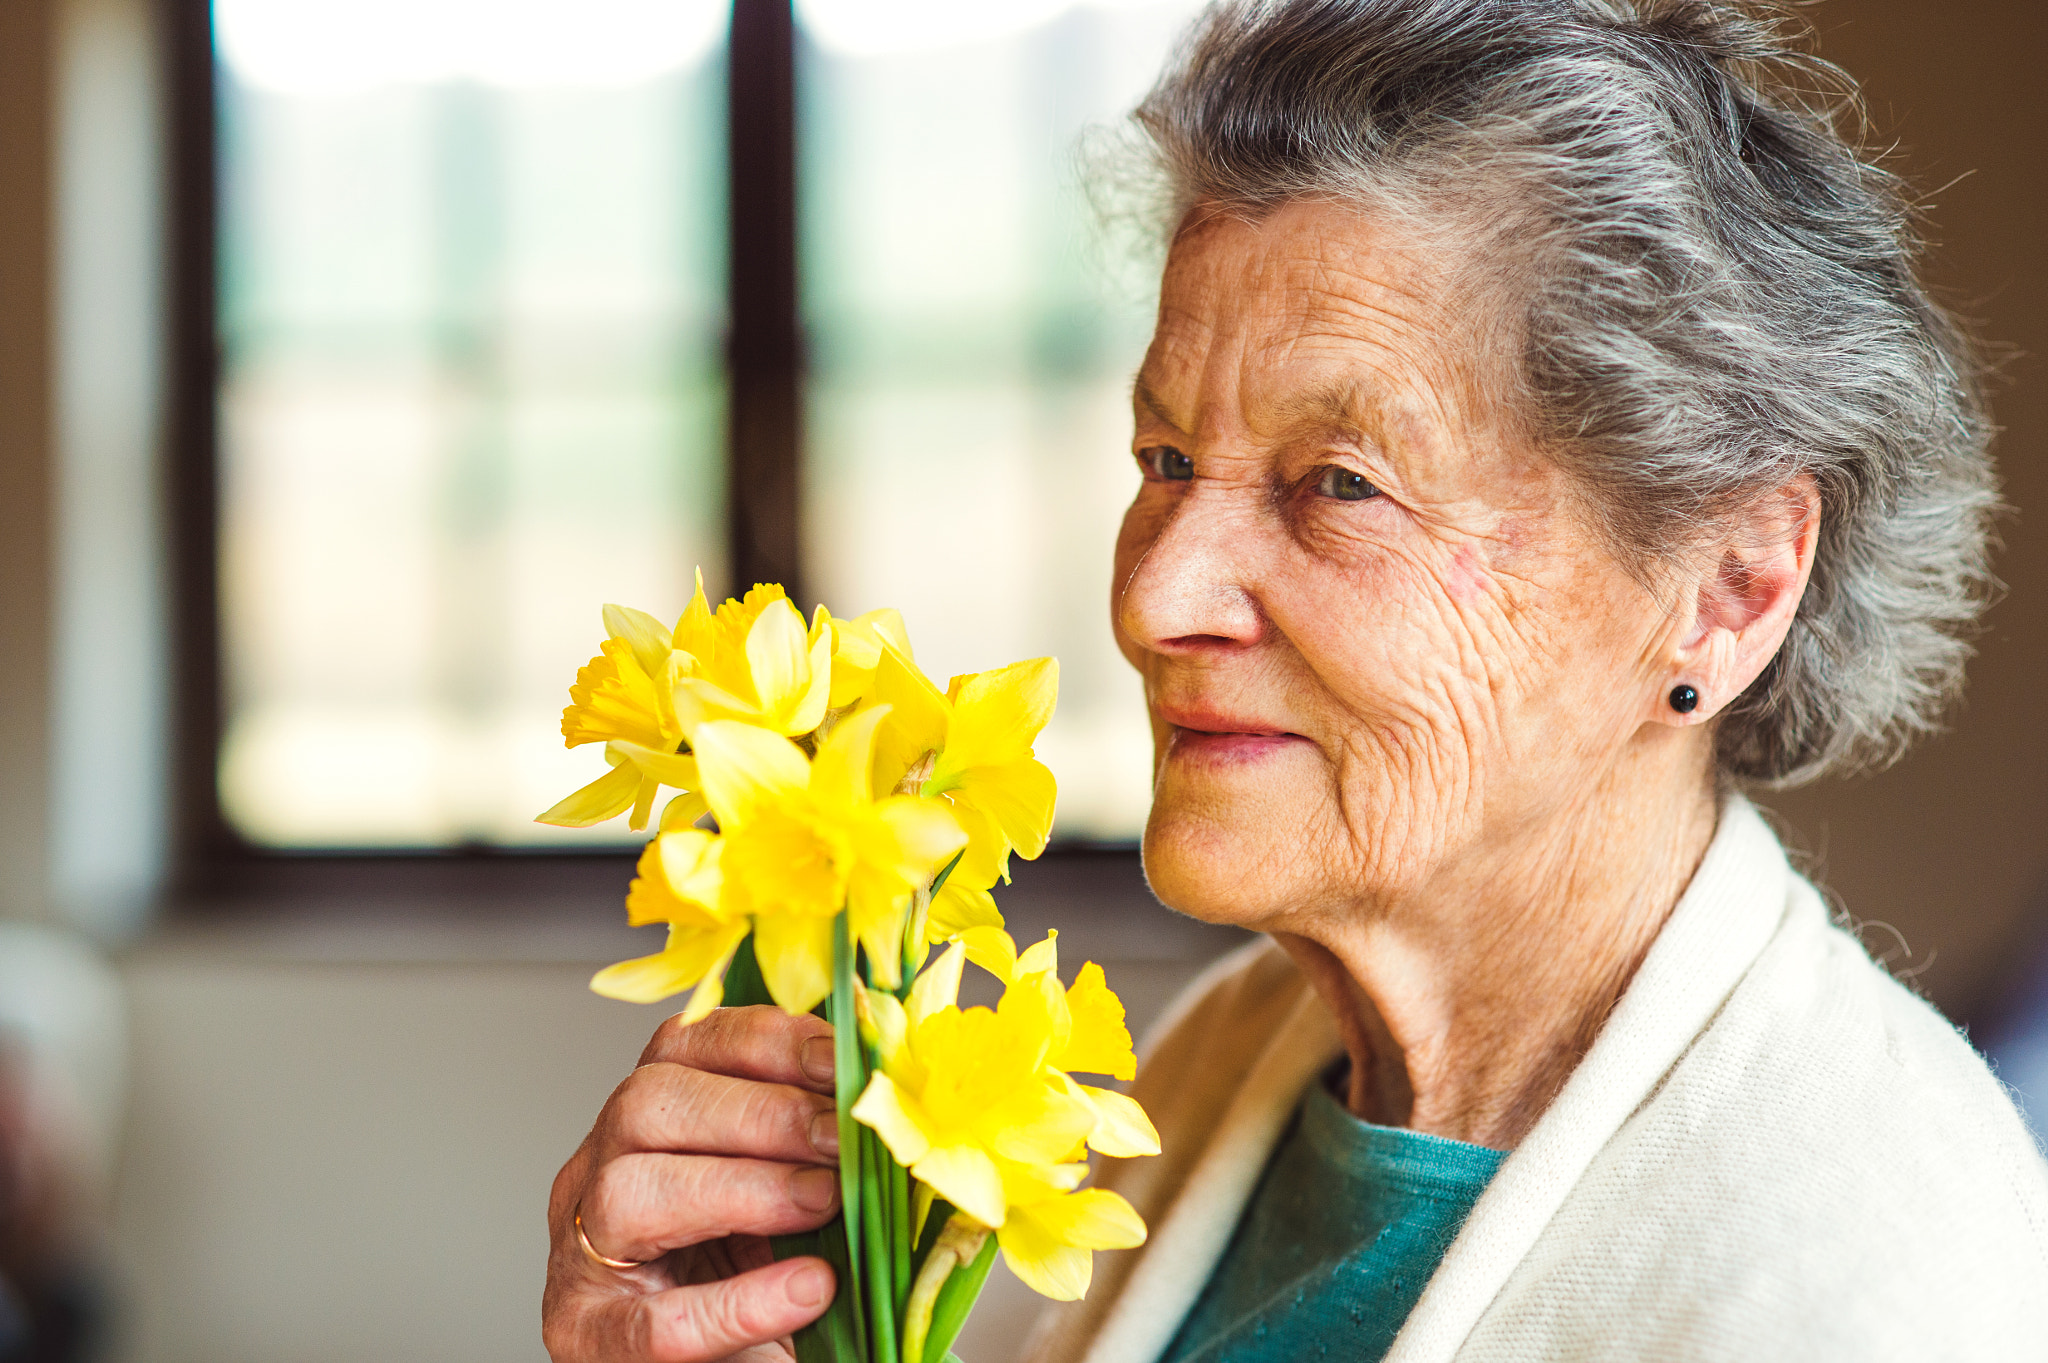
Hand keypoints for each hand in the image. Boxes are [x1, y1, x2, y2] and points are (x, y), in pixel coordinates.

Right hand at [544, 1006, 842, 1362]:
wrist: (733, 1362)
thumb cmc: (759, 1271)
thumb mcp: (785, 1192)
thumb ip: (815, 1144)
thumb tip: (886, 1100)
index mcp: (645, 1121)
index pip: (682, 1045)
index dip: (763, 1041)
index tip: (837, 1059)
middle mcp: (598, 1172)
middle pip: (646, 1103)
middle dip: (759, 1112)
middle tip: (840, 1139)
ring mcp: (581, 1256)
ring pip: (630, 1191)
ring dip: (742, 1188)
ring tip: (824, 1202)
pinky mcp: (590, 1338)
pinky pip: (656, 1321)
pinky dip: (739, 1304)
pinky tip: (808, 1290)